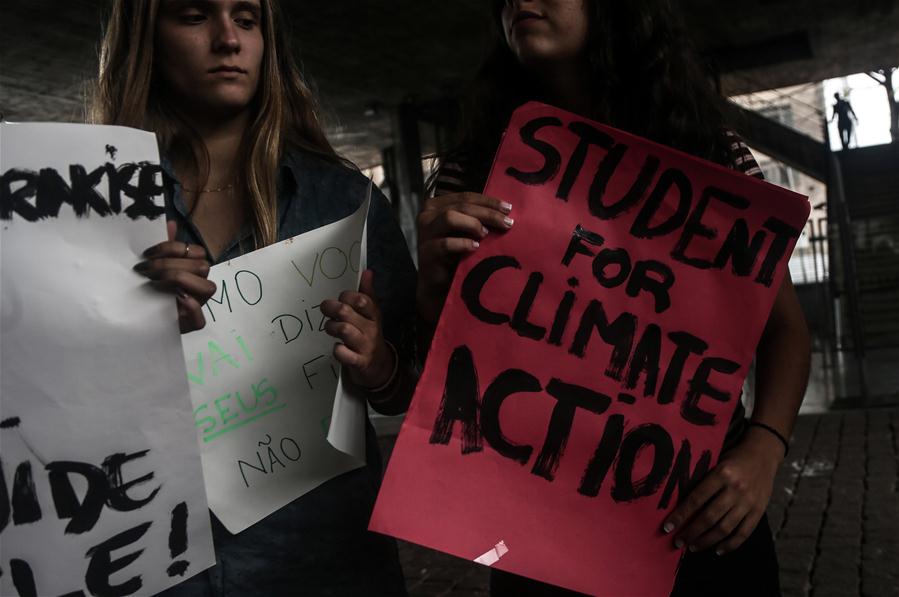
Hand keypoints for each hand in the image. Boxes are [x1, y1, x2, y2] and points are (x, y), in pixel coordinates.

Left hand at [134, 221, 215, 332]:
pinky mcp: (191, 325)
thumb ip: (161, 247)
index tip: (146, 254)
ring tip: (154, 282)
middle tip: (144, 270)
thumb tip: (170, 222)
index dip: (172, 248)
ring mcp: (198, 305)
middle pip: (202, 266)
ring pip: (208, 288)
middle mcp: (199, 285)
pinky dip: (191, 309)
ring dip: (181, 280)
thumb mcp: (150, 266)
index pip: (196, 251)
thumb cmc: (145, 289)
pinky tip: (176, 301)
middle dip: (170, 264)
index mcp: (192, 270)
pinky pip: (200, 320)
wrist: (135, 319)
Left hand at [321, 270, 394, 388]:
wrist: (379, 366)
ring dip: (331, 327)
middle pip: (347, 312)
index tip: (340, 299)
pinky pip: (343, 353)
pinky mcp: (359, 362)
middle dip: (331, 309)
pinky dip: (337, 350)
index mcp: (374, 315)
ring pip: (343, 330)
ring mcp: (365, 346)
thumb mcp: (372, 314)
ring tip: (330, 328)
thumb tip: (367, 272)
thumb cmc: (370, 335)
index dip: (346, 297)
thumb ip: (367, 293)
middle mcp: (371, 329)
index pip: (361, 300)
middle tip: (327, 311)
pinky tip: (337, 347)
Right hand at [416, 192, 512, 322]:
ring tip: (487, 234)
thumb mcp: (465, 232)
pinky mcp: (426, 252)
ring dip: (472, 224)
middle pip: (461, 206)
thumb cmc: (455, 254)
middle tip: (507, 223)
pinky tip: (476, 248)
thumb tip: (504, 211)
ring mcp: (425, 233)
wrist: (439, 284)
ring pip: (450, 217)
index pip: (465, 196)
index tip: (509, 208)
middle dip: (487, 213)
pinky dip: (463, 244)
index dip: (488, 201)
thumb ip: (476, 218)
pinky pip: (445, 244)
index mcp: (437, 205)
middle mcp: (427, 215)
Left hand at [662, 426, 784, 554]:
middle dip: (691, 532)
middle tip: (678, 541)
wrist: (763, 453)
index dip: (681, 515)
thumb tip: (680, 502)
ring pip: (725, 528)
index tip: (668, 527)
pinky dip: (730, 544)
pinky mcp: (759, 511)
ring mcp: (749, 502)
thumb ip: (702, 480)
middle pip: (709, 517)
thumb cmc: (733, 457)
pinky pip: (744, 532)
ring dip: (706, 541)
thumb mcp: (716, 462)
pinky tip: (717, 550)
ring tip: (692, 547)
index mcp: (721, 474)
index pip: (696, 499)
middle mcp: (735, 489)